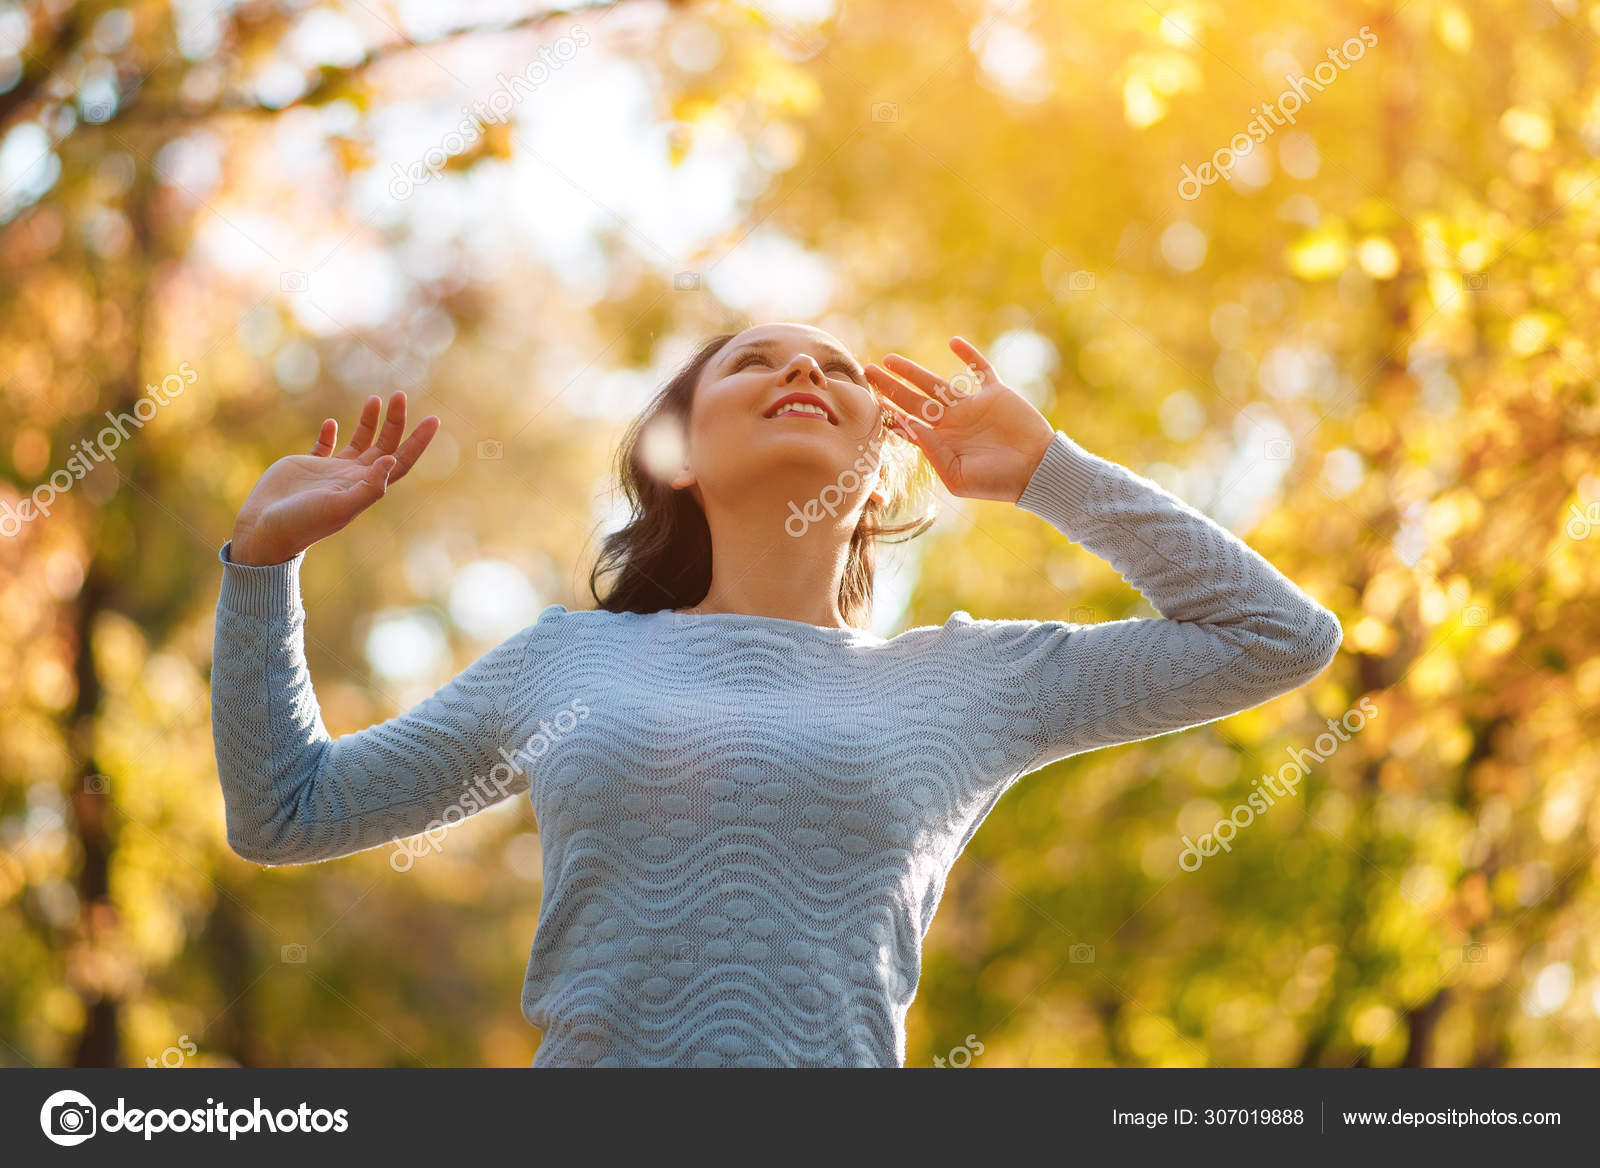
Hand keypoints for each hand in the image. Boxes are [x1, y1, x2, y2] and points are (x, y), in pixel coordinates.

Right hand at [229, 392, 438, 565]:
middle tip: (400, 395)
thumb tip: (393, 460)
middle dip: (395, 421)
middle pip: (384, 445)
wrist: (265, 531)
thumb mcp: (340, 506)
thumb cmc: (303, 522)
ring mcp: (331, 472)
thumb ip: (368, 486)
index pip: (401, 460)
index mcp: (365, 486)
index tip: (433, 419)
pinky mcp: (308, 467)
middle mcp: (353, 478)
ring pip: (359, 441)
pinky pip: (324, 446)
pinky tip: (332, 422)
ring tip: (375, 399)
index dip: (418, 442)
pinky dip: (329, 433)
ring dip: (369, 421)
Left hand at [864, 337, 1054, 502]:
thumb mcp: (957, 475)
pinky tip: (952, 342)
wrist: (1037, 471)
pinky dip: (968, 355)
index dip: (888, 412)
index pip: (909, 424)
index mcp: (942, 442)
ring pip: (936, 383)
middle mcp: (953, 422)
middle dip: (890, 387)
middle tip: (867, 372)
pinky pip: (980, 370)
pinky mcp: (995, 393)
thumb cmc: (997, 481)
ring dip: (913, 371)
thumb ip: (932, 451)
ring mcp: (973, 406)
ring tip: (890, 360)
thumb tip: (907, 424)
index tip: (868, 400)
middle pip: (914, 400)